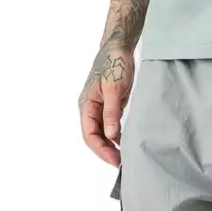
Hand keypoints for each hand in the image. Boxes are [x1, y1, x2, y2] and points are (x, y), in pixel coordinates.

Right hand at [79, 47, 134, 166]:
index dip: (101, 149)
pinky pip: (109, 127)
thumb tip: (111, 136)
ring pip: (101, 134)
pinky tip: (125, 144)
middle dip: (105, 151)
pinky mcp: (108, 107)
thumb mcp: (115, 89)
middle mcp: (89, 108)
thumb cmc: (115, 63)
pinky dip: (116, 137)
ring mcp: (98, 109)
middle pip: (94, 137)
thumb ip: (112, 113)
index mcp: (86, 104)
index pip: (89, 134)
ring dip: (110, 146)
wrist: (119, 47)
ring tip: (123, 157)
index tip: (115, 160)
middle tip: (120, 163)